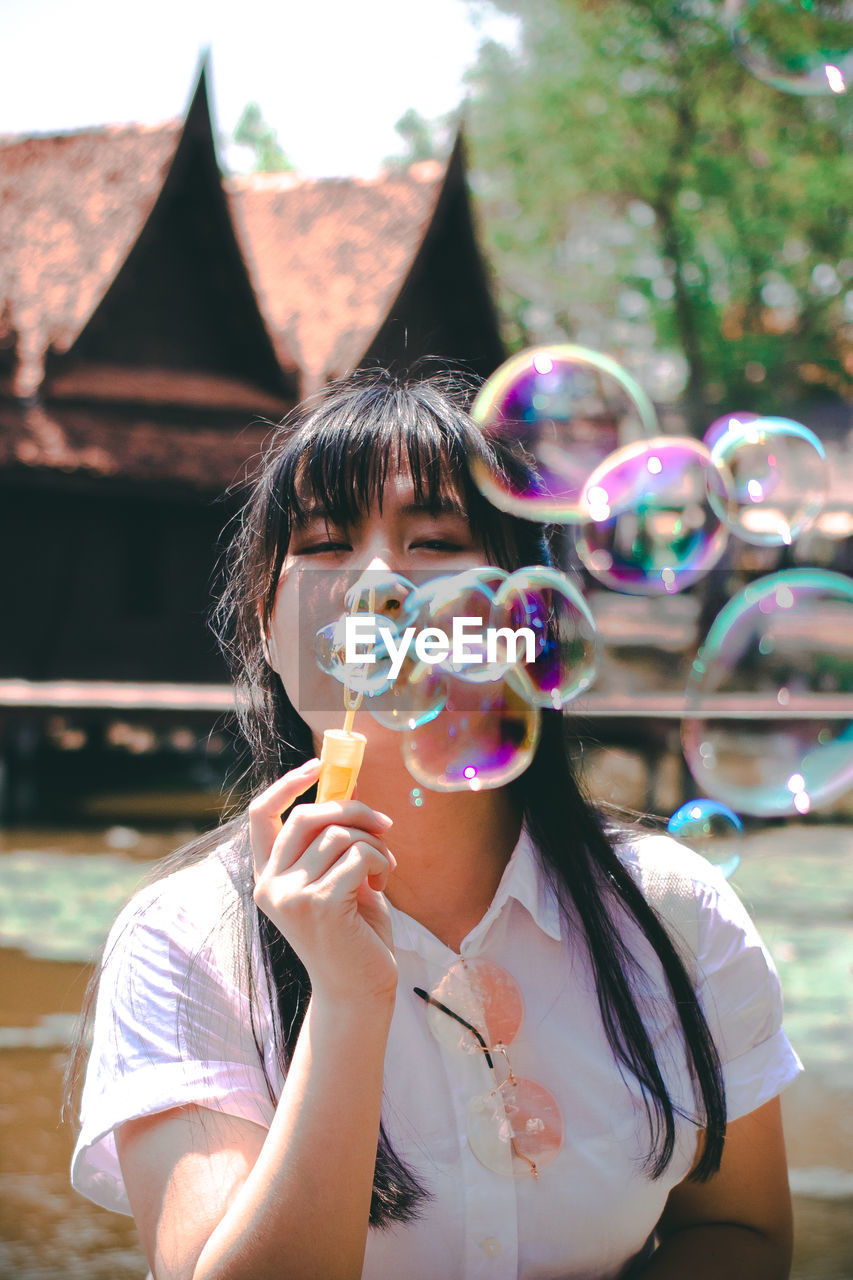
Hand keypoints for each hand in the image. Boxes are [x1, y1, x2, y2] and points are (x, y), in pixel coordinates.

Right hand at [249, 759, 397, 1005]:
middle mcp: (271, 885)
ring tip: (385, 868)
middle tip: (384, 826)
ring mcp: (291, 896)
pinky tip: (384, 883)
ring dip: (373, 844)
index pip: (260, 816)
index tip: (317, 765)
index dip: (286, 784)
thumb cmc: (353, 934)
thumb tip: (350, 790)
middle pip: (308, 815)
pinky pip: (358, 856)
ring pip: (339, 834)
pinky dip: (380, 861)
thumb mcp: (338, 879)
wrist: (358, 991)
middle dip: (353, 810)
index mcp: (268, 877)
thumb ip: (334, 842)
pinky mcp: (320, 905)